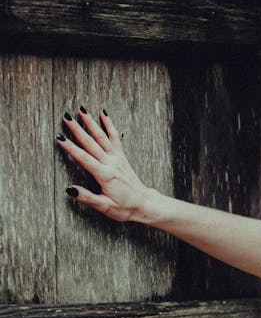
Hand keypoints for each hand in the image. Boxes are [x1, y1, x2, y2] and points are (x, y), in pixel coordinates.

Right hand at [56, 107, 155, 222]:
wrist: (143, 203)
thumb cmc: (124, 207)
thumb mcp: (105, 207)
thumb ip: (87, 197)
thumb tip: (70, 190)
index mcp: (105, 175)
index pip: (84, 158)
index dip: (70, 148)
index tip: (59, 138)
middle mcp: (111, 163)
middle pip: (91, 143)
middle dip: (77, 129)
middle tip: (66, 117)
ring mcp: (117, 158)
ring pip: (102, 136)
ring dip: (91, 122)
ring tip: (81, 110)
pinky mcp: (121, 157)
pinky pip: (114, 137)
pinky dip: (109, 124)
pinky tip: (103, 114)